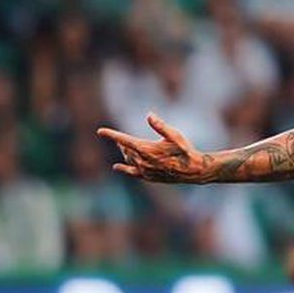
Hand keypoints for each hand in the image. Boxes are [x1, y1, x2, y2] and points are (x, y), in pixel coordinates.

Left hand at [97, 113, 212, 183]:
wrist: (193, 171)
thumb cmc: (185, 151)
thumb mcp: (175, 135)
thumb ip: (161, 126)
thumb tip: (149, 115)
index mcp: (147, 149)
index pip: (124, 140)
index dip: (111, 135)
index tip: (100, 131)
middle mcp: (143, 161)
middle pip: (125, 150)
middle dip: (121, 143)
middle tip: (119, 139)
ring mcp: (145, 171)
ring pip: (128, 160)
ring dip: (125, 153)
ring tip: (124, 148)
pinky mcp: (149, 177)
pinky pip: (132, 172)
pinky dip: (124, 168)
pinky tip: (118, 167)